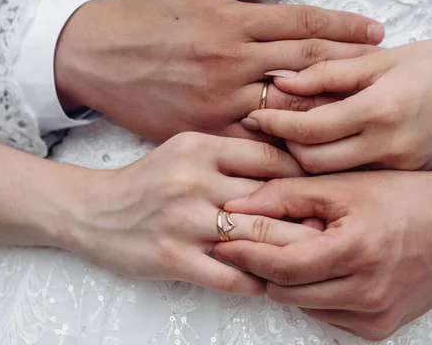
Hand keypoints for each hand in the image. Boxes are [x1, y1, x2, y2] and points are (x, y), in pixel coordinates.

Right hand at [55, 0, 382, 141]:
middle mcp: (233, 61)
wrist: (97, 57)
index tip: (375, 33)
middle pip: (308, 64)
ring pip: (289, 105)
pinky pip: (257, 141)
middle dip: (351, 65)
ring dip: (330, 107)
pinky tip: (317, 146)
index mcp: (233, 20)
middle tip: (384, 71)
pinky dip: (288, 143)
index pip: (304, 22)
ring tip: (364, 109)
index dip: (345, 26)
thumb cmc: (144, 13)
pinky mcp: (207, 130)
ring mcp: (221, 99)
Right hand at [58, 132, 319, 295]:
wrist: (93, 209)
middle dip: (308, 217)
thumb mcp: (188, 150)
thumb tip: (287, 165)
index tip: (328, 190)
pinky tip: (277, 284)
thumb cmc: (150, 180)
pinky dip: (258, 281)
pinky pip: (229, 276)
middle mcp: (194, 181)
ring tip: (319, 258)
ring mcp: (183, 222)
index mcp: (202, 148)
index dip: (305, 175)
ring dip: (291, 252)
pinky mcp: (172, 259)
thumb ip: (232, 155)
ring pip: (255, 239)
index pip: (270, 158)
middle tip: (338, 229)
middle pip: (269, 200)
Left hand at [215, 171, 431, 339]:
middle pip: (288, 292)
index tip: (225, 242)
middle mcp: (369, 292)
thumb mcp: (343, 185)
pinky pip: (328, 316)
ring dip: (290, 281)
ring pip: (304, 306)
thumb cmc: (402, 197)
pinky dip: (316, 294)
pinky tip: (326, 268)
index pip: (283, 266)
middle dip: (264, 268)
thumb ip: (286, 195)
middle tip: (255, 244)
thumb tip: (235, 207)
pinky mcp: (381, 328)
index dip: (248, 255)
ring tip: (297, 250)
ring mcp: (377, 315)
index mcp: (358, 251)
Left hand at [242, 37, 431, 171]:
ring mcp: (399, 167)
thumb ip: (330, 72)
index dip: (275, 124)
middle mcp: (388, 148)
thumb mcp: (385, 59)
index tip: (255, 115)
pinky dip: (333, 169)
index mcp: (381, 111)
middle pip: (313, 164)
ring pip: (332, 178)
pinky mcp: (406, 174)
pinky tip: (326, 151)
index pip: (309, 130)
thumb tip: (283, 81)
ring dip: (305, 163)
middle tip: (267, 133)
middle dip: (283, 150)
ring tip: (290, 143)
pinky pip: (357, 179)